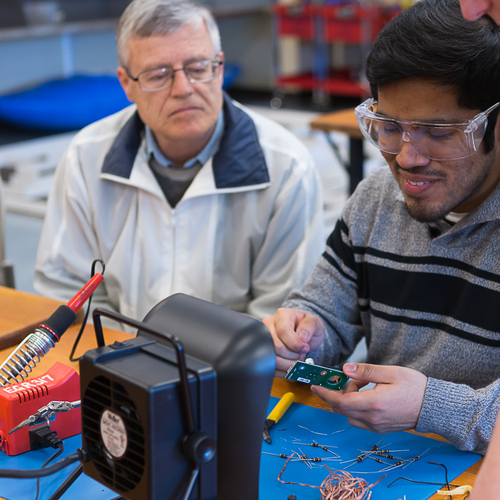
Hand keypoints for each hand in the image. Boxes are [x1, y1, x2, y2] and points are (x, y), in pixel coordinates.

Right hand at [262, 308, 324, 376]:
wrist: (303, 332)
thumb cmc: (307, 326)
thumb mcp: (315, 322)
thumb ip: (310, 326)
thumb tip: (302, 337)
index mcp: (282, 315)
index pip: (283, 331)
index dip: (295, 344)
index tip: (305, 348)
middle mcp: (269, 325)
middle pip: (276, 346)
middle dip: (293, 355)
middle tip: (302, 355)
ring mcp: (265, 338)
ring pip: (272, 357)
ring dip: (288, 363)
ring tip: (296, 360)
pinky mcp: (265, 351)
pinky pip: (271, 366)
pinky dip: (283, 370)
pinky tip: (291, 366)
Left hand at [311, 363, 427, 432]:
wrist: (434, 407)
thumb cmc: (415, 387)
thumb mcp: (390, 372)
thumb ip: (366, 371)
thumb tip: (345, 369)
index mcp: (375, 404)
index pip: (341, 402)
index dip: (325, 394)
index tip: (315, 386)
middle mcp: (373, 419)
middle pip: (342, 409)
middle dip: (338, 393)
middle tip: (348, 379)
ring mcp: (377, 426)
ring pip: (349, 415)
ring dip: (348, 400)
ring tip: (364, 385)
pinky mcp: (380, 429)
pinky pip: (359, 419)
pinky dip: (356, 407)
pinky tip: (368, 395)